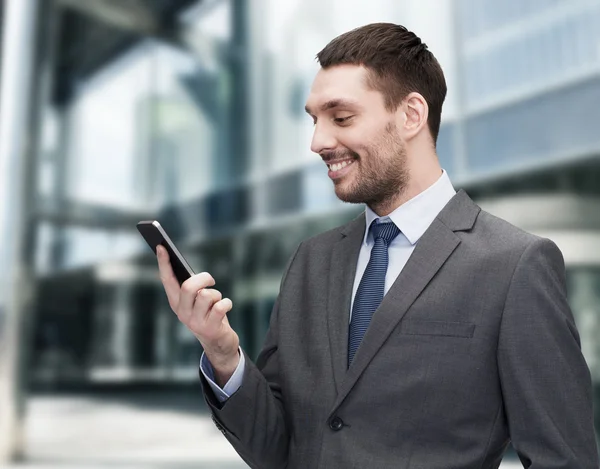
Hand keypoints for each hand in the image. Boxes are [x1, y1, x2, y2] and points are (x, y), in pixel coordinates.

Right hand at [156, 245, 239, 383]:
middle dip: (204, 279)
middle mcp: (182, 312)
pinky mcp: (210, 328)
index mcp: (176, 302)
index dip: (164, 263)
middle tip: (211, 281)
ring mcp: (195, 322)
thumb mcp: (196, 300)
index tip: (161, 246)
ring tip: (217, 301)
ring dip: (216, 294)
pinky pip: (221, 306)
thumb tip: (186, 268)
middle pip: (189, 287)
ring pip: (207, 295)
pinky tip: (225, 308)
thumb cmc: (207, 313)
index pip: (167, 280)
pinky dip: (227, 303)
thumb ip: (191, 286)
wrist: (217, 342)